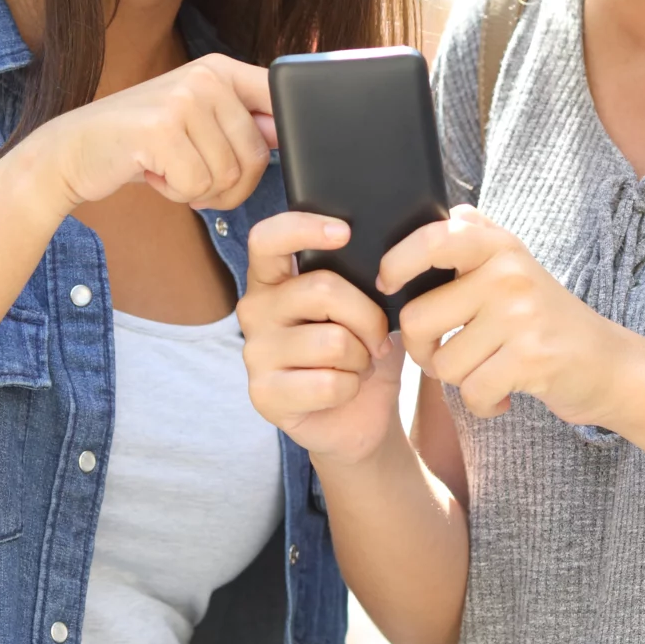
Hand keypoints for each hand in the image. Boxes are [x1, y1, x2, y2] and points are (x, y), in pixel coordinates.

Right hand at [6, 54, 275, 214]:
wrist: (73, 149)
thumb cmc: (141, 143)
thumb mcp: (196, 120)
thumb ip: (240, 122)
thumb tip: (289, 133)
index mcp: (221, 69)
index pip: (280, 100)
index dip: (286, 136)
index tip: (265, 153)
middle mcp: (206, 76)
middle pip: (257, 155)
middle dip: (229, 184)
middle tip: (191, 175)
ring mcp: (183, 100)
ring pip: (228, 176)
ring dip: (199, 190)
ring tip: (167, 168)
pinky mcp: (161, 130)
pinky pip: (197, 186)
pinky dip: (175, 194)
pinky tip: (151, 173)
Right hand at [238, 212, 403, 464]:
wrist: (360, 416)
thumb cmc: (363, 350)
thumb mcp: (369, 305)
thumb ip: (365, 274)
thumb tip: (389, 250)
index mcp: (274, 279)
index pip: (268, 238)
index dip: (303, 228)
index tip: (344, 232)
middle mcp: (255, 309)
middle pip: (321, 290)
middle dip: (368, 316)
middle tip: (377, 338)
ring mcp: (254, 353)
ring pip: (332, 341)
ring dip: (361, 358)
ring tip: (356, 365)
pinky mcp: (263, 395)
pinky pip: (328, 383)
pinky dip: (351, 388)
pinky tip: (343, 391)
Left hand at [385, 206, 644, 428]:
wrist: (609, 363)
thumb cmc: (550, 320)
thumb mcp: (520, 269)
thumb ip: (483, 240)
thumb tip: (454, 210)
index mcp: (500, 247)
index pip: (434, 239)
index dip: (398, 261)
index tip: (387, 284)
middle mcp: (509, 273)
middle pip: (419, 318)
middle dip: (422, 350)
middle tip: (446, 355)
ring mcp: (521, 314)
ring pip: (444, 363)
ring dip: (460, 380)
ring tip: (488, 371)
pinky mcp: (531, 357)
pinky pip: (472, 391)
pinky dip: (482, 404)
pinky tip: (502, 394)